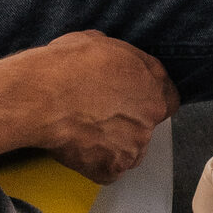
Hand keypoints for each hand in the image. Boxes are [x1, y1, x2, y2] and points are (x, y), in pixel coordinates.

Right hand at [27, 31, 179, 183]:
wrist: (45, 96)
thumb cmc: (69, 64)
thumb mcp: (103, 42)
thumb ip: (122, 62)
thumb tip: (116, 65)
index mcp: (152, 84)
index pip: (168, 99)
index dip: (148, 100)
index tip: (132, 101)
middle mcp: (150, 117)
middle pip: (145, 126)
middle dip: (127, 122)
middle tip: (99, 115)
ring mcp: (133, 147)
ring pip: (128, 150)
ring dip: (113, 145)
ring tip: (84, 132)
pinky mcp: (112, 169)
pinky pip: (108, 170)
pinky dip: (95, 163)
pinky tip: (78, 148)